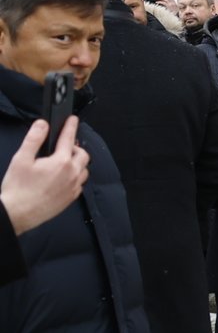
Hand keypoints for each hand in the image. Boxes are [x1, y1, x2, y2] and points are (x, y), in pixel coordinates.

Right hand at [1, 117, 88, 233]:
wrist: (18, 213)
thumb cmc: (18, 188)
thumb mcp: (21, 159)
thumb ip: (34, 139)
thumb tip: (42, 124)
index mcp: (61, 162)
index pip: (69, 139)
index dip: (71, 126)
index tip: (73, 120)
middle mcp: (71, 174)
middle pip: (83, 155)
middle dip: (75, 147)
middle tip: (63, 146)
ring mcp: (73, 187)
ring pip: (84, 170)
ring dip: (77, 163)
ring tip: (64, 162)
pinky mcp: (70, 198)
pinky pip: (79, 184)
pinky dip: (75, 177)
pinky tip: (63, 178)